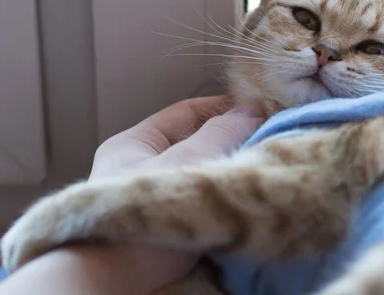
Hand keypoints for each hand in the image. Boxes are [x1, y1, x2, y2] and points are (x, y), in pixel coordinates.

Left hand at [0, 96, 263, 294]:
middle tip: (268, 140)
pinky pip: (195, 203)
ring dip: (225, 170)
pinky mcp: (161, 230)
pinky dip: (217, 199)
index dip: (221, 107)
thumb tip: (251, 108)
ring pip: (196, 174)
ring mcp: (147, 202)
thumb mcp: (185, 165)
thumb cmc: (143, 216)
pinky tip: (240, 200)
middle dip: (228, 141)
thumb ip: (219, 134)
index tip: (259, 108)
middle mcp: (137, 169)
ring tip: (260, 168)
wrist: (115, 285)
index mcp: (132, 144)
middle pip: (191, 144)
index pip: (184, 113)